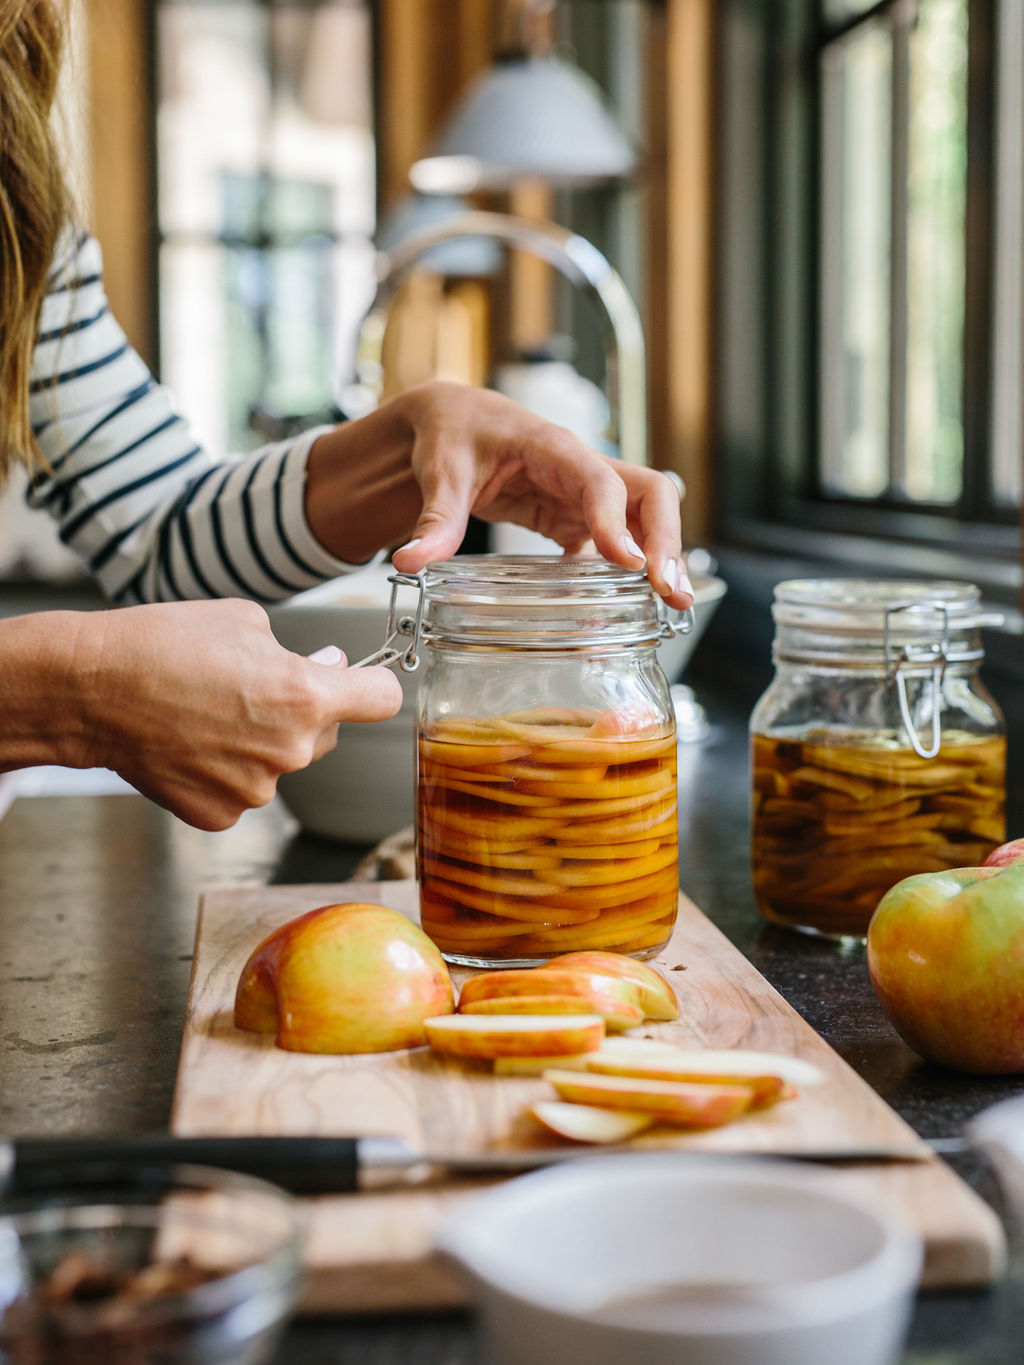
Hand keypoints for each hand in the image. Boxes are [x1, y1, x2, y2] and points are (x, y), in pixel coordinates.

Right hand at [71, 600, 401, 829]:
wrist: (90, 690)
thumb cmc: (164, 643)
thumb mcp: (244, 621)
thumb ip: (299, 651)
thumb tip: (328, 665)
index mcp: (307, 697)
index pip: (382, 699)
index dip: (371, 685)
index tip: (360, 681)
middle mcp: (291, 751)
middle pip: (327, 732)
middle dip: (304, 710)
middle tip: (252, 686)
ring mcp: (256, 789)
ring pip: (281, 762)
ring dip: (260, 742)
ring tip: (207, 713)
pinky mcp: (221, 815)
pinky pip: (242, 789)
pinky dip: (224, 771)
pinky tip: (190, 744)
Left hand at [305, 381, 692, 607]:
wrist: (451, 420)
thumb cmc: (451, 433)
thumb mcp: (440, 473)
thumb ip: (435, 518)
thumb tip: (411, 561)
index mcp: (552, 447)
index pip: (600, 481)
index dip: (616, 522)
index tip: (628, 563)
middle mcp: (580, 469)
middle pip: (649, 495)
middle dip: (666, 541)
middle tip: (669, 591)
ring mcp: (583, 495)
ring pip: (642, 519)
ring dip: (660, 558)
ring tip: (670, 605)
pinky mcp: (574, 518)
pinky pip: (613, 542)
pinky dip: (625, 573)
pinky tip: (630, 608)